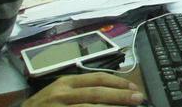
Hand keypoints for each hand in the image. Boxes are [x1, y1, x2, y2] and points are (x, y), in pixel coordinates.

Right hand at [23, 73, 143, 106]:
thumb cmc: (43, 106)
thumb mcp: (61, 92)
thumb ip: (82, 90)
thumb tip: (112, 91)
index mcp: (66, 82)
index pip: (97, 78)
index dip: (118, 81)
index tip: (133, 87)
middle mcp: (63, 94)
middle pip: (97, 92)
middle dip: (120, 95)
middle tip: (138, 98)